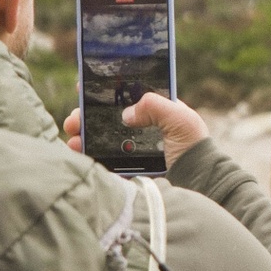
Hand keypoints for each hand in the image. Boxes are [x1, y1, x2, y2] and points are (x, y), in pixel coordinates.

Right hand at [62, 93, 209, 169]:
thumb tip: (126, 114)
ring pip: (100, 138)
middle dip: (85, 116)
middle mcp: (139, 128)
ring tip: (72, 138)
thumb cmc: (193, 147)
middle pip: (106, 117)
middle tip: (73, 121)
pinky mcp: (127, 168)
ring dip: (82, 136)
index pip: (124, 95)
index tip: (83, 87)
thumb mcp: (179, 118)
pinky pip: (103, 160)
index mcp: (153, 110)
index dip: (103, 92)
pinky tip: (78, 153)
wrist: (198, 183)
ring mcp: (131, 149)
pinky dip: (88, 156)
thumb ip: (155, 105)